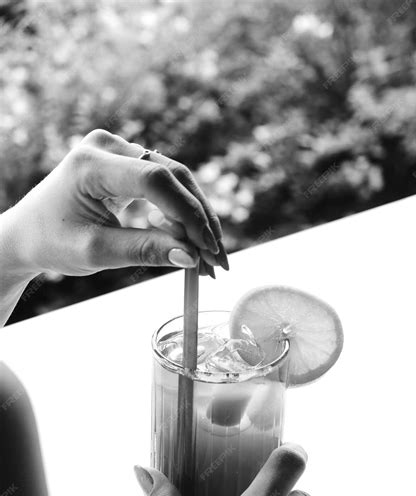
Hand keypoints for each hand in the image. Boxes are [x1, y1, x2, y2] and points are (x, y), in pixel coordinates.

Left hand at [0, 129, 227, 322]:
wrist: (27, 234)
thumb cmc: (52, 242)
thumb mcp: (96, 252)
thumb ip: (144, 251)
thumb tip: (190, 258)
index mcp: (91, 163)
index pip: (155, 180)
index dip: (188, 214)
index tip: (206, 249)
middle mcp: (108, 146)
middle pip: (174, 176)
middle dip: (201, 220)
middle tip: (219, 260)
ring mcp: (119, 151)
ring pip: (177, 180)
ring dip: (199, 218)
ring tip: (213, 257)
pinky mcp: (127, 163)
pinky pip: (167, 185)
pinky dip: (184, 214)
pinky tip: (197, 242)